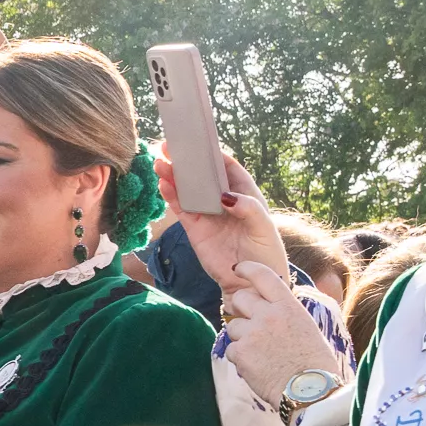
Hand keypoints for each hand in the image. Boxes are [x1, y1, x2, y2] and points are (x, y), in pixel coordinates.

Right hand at [156, 148, 285, 287]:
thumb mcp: (264, 228)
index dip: (216, 155)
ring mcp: (207, 215)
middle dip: (188, 161)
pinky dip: (171, 197)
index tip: (202, 142)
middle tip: (170, 146)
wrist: (250, 283)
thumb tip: (224, 197)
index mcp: (245, 195)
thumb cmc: (266, 253)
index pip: (229, 169)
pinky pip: (181, 209)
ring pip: (188, 191)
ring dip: (174, 177)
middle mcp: (224, 202)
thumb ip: (248, 209)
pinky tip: (163, 185)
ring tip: (160, 163)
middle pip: (203, 176)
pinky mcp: (195, 229)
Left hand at [222, 261, 344, 410]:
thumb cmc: (314, 363)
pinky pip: (232, 350)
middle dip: (240, 309)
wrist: (311, 391)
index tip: (237, 268)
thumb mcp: (306, 327)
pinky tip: (258, 367)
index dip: (247, 269)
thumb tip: (271, 307)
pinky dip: (241, 359)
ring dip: (242, 338)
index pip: (263, 276)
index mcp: (288, 306)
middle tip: (249, 322)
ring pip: (233, 327)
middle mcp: (269, 315)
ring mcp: (252, 333)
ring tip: (263, 354)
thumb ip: (285, 313)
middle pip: (239, 299)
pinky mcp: (240, 353)